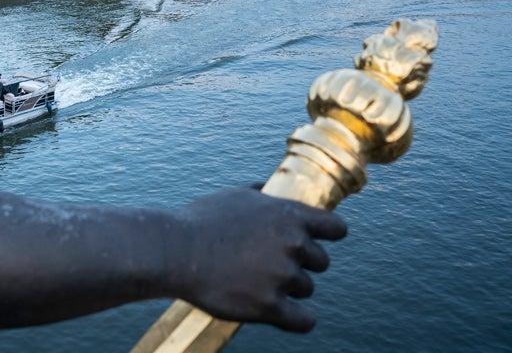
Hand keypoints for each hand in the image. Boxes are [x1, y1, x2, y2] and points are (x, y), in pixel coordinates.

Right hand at [171, 186, 346, 331]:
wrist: (175, 251)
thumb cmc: (201, 221)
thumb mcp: (236, 196)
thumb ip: (264, 194)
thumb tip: (273, 191)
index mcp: (288, 216)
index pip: (336, 228)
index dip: (329, 235)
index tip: (318, 241)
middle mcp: (292, 244)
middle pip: (321, 262)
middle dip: (301, 263)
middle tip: (272, 264)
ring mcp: (282, 276)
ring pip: (306, 288)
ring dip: (288, 287)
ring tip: (257, 281)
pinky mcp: (269, 306)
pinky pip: (304, 320)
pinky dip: (297, 318)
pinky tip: (284, 313)